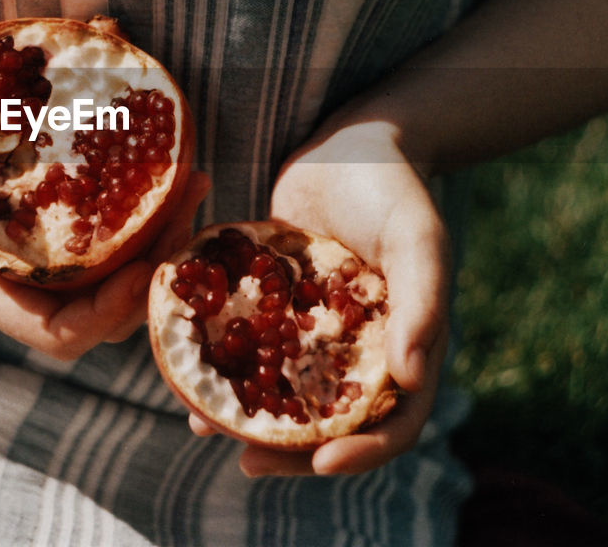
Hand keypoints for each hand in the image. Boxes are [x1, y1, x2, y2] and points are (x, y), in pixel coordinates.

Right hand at [0, 104, 210, 360]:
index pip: (56, 335)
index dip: (105, 314)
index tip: (143, 270)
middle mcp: (20, 282)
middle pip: (108, 308)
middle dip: (156, 266)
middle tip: (189, 203)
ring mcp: (38, 258)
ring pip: (118, 273)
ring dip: (161, 234)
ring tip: (193, 177)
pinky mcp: (48, 225)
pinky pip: (107, 233)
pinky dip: (140, 207)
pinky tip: (163, 157)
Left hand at [189, 122, 449, 476]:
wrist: (350, 144)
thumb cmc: (393, 188)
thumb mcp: (416, 237)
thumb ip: (421, 302)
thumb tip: (408, 377)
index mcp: (405, 350)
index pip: (395, 423)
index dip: (363, 452)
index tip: (322, 463)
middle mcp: (359, 353)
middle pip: (331, 424)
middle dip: (289, 453)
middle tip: (246, 463)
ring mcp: (314, 334)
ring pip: (281, 395)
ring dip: (245, 418)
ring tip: (203, 425)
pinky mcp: (275, 309)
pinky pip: (248, 349)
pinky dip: (221, 364)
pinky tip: (185, 373)